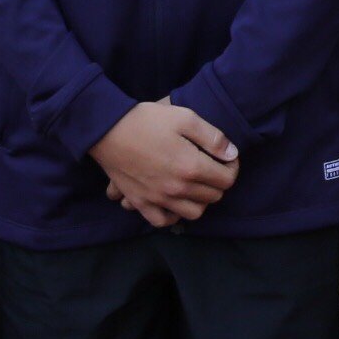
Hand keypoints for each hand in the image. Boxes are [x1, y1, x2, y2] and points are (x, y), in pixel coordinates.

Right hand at [91, 100, 237, 227]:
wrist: (107, 128)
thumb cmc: (147, 119)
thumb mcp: (186, 118)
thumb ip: (213, 138)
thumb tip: (232, 154)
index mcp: (191, 167)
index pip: (227, 180)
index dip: (232, 168)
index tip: (226, 158)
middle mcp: (177, 188)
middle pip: (213, 197)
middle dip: (219, 182)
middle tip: (212, 167)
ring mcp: (158, 198)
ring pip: (193, 213)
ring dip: (200, 201)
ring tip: (196, 185)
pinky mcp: (140, 201)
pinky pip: (163, 221)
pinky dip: (173, 215)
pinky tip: (175, 201)